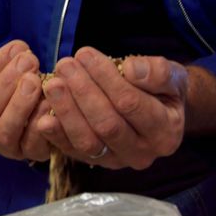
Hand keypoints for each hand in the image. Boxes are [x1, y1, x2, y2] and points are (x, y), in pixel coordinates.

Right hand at [0, 41, 47, 159]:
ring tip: (36, 81)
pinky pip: (31, 145)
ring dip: (19, 105)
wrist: (43, 108)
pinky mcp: (30, 155)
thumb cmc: (14, 86)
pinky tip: (49, 102)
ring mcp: (5, 148)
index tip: (16, 48)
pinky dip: (39, 123)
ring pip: (3, 132)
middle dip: (6, 83)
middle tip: (29, 60)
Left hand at [37, 47, 187, 169]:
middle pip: (107, 125)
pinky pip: (73, 152)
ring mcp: (117, 161)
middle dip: (82, 92)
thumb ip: (158, 72)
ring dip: (66, 112)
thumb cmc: (163, 89)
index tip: (85, 54)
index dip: (105, 78)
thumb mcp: (172, 75)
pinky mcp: (95, 162)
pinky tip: (42, 115)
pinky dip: (56, 135)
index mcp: (166, 133)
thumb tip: (131, 69)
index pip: (130, 104)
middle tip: (65, 65)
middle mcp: (143, 154)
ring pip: (88, 142)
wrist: (159, 110)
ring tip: (52, 83)